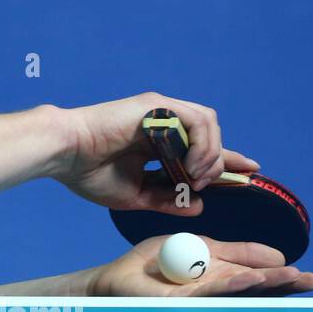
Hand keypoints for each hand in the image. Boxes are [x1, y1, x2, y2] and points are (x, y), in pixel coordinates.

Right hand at [50, 92, 259, 212]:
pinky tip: (191, 165)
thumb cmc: (89, 173)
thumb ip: (168, 200)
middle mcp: (161, 123)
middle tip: (207, 184)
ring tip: (197, 177)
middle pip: (210, 136)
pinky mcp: (157, 106)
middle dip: (221, 162)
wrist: (64, 154)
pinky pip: (198, 120)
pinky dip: (203, 144)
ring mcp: (160, 112)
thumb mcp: (137, 196)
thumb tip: (200, 206)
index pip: (198, 150)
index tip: (248, 173)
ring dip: (211, 154)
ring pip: (208, 125)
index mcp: (154, 143)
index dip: (224, 161)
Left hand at [89, 235, 312, 295]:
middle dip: (286, 284)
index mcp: (222, 276)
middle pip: (257, 288)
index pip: (260, 277)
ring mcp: (198, 298)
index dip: (286, 277)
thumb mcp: (200, 246)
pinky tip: (247, 279)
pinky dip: (229, 284)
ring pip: (237, 290)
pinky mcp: (179, 301)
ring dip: (264, 282)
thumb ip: (234, 251)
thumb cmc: (156, 264)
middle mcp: (215, 291)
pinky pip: (208, 292)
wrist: (116, 277)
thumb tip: (274, 255)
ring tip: (290, 276)